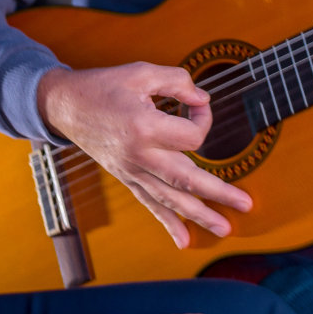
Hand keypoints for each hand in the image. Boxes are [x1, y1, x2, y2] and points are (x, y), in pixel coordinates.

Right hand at [35, 63, 251, 247]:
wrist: (66, 107)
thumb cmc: (105, 86)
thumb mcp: (142, 72)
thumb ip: (178, 81)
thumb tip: (203, 98)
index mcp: (144, 126)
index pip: (192, 135)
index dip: (204, 116)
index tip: (197, 102)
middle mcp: (139, 155)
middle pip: (187, 180)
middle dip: (219, 194)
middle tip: (246, 204)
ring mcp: (132, 171)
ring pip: (171, 199)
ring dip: (200, 215)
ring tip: (224, 228)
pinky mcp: (127, 178)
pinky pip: (150, 204)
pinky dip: (168, 224)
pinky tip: (184, 241)